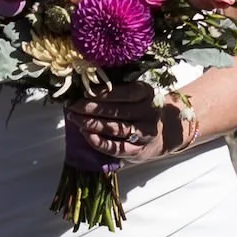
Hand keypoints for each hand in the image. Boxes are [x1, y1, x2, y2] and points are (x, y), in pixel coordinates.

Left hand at [64, 94, 194, 170]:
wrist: (164, 133)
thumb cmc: (141, 108)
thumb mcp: (137, 94)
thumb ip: (118, 90)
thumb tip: (86, 85)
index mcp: (147, 94)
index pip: (126, 93)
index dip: (105, 93)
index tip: (86, 92)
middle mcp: (149, 113)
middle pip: (117, 111)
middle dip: (91, 108)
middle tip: (73, 106)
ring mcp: (145, 133)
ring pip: (115, 128)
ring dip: (91, 123)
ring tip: (74, 118)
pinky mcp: (139, 151)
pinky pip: (116, 148)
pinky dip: (99, 142)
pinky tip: (86, 134)